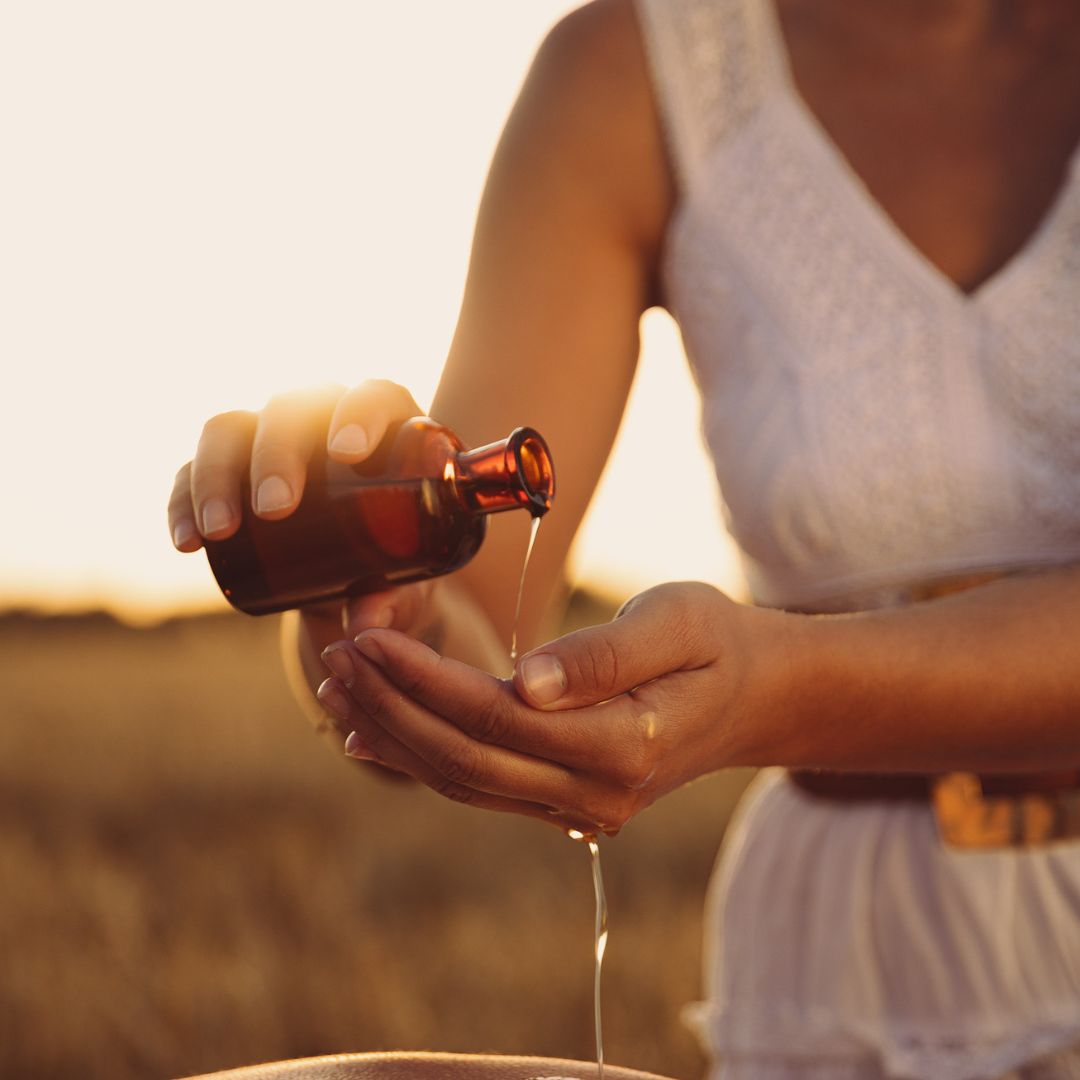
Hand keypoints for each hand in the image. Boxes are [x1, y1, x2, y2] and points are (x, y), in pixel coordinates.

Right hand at [167, 379, 443, 733]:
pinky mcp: (225, 468)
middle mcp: (317, 417)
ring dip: (218, 475)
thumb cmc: (398, 560)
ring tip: (221, 533)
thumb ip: (396, 599)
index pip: (371, 397)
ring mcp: (264, 437)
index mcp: (383, 425)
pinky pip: (191, 472)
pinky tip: (187, 544)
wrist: (356, 573)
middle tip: (276, 510)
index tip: (347, 454)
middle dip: (276, 455)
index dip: (358, 414)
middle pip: (289, 409)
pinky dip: (182, 503)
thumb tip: (367, 625)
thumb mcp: (407, 579)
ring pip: (229, 430)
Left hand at [316, 581, 791, 833]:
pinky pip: (480, 787)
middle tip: (336, 658)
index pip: (497, 718)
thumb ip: (605, 653)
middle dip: (392, 707)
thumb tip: (526, 681)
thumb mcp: (679, 621)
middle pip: (466, 757)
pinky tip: (376, 734)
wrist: (756, 696)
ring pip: (464, 780)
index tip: (368, 638)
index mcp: (622, 745)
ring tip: (339, 688)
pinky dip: (422, 759)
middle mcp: (596, 793)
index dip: (424, 680)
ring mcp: (581, 807)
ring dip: (396, 735)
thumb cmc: (718, 641)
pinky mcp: (567, 801)